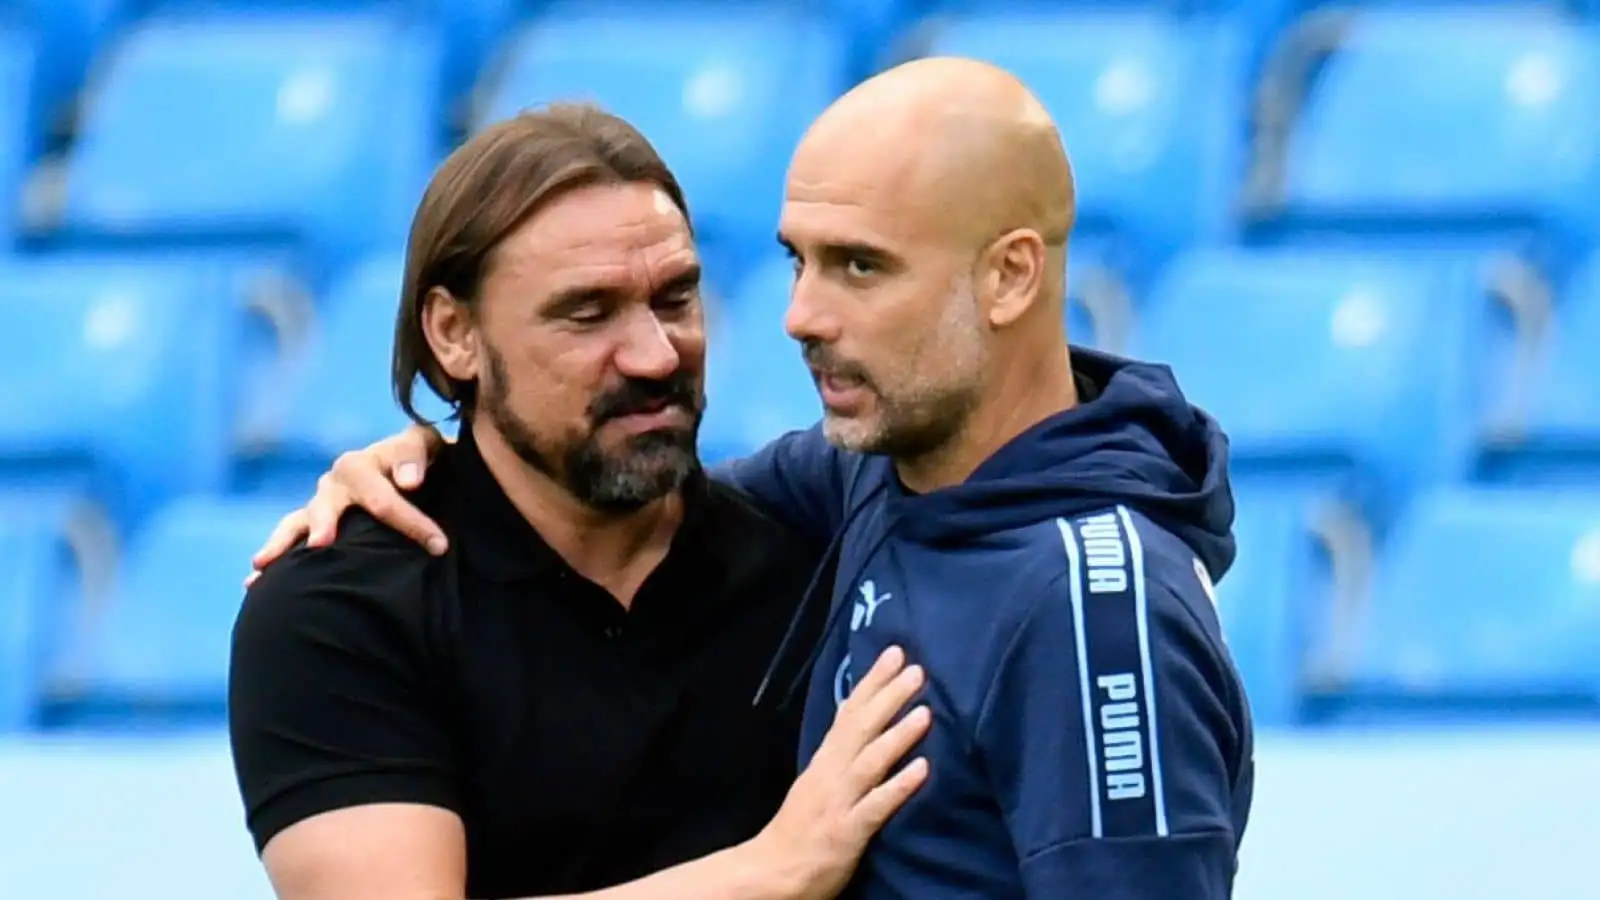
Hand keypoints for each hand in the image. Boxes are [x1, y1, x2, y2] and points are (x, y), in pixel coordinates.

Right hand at [245, 422, 449, 585]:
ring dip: (283, 542)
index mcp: (366, 463)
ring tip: (264, 562)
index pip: (385, 496)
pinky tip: (253, 582)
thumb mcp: (424, 448)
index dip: (412, 522)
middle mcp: (337, 481)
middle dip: (325, 522)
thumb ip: (415, 457)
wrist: (412, 469)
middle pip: (328, 503)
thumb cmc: (421, 461)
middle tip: (323, 543)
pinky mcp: (312, 522)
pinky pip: (288, 538)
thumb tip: (408, 482)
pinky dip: (272, 557)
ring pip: (298, 522)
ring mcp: (322, 502)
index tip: (438, 546)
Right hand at [744, 646, 931, 899]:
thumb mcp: (817, 783)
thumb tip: (866, 727)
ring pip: (870, 761)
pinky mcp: (847, 831)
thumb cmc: (799, 830)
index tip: (895, 654)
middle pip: (860, 727)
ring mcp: (839, 801)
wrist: (771, 874)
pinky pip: (876, 806)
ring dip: (897, 735)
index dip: (872, 682)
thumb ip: (840, 757)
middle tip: (917, 669)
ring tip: (925, 712)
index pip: (849, 711)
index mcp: (825, 761)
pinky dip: (899, 786)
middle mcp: (831, 773)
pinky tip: (923, 770)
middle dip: (888, 696)